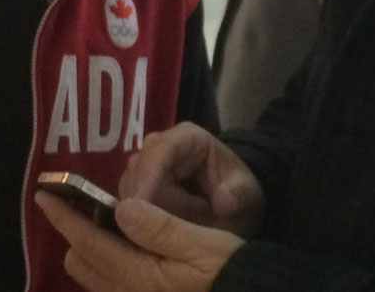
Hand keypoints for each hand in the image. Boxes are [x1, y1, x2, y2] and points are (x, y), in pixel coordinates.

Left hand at [35, 190, 243, 291]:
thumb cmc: (229, 269)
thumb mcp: (202, 243)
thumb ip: (159, 227)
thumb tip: (121, 207)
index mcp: (139, 274)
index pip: (88, 241)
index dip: (65, 216)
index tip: (45, 195)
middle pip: (81, 261)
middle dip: (77, 232)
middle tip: (87, 205)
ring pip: (93, 276)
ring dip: (90, 249)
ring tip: (106, 225)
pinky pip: (109, 286)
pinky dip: (105, 264)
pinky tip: (126, 249)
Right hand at [118, 123, 264, 237]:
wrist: (234, 204)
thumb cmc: (238, 194)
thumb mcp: (247, 196)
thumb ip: (237, 196)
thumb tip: (223, 202)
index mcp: (188, 138)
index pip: (160, 152)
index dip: (149, 178)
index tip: (141, 207)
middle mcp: (160, 146)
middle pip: (137, 172)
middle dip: (146, 203)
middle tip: (166, 231)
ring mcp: (145, 165)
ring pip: (128, 189)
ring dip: (141, 214)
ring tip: (165, 234)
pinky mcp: (136, 185)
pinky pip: (126, 203)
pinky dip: (135, 220)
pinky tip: (148, 236)